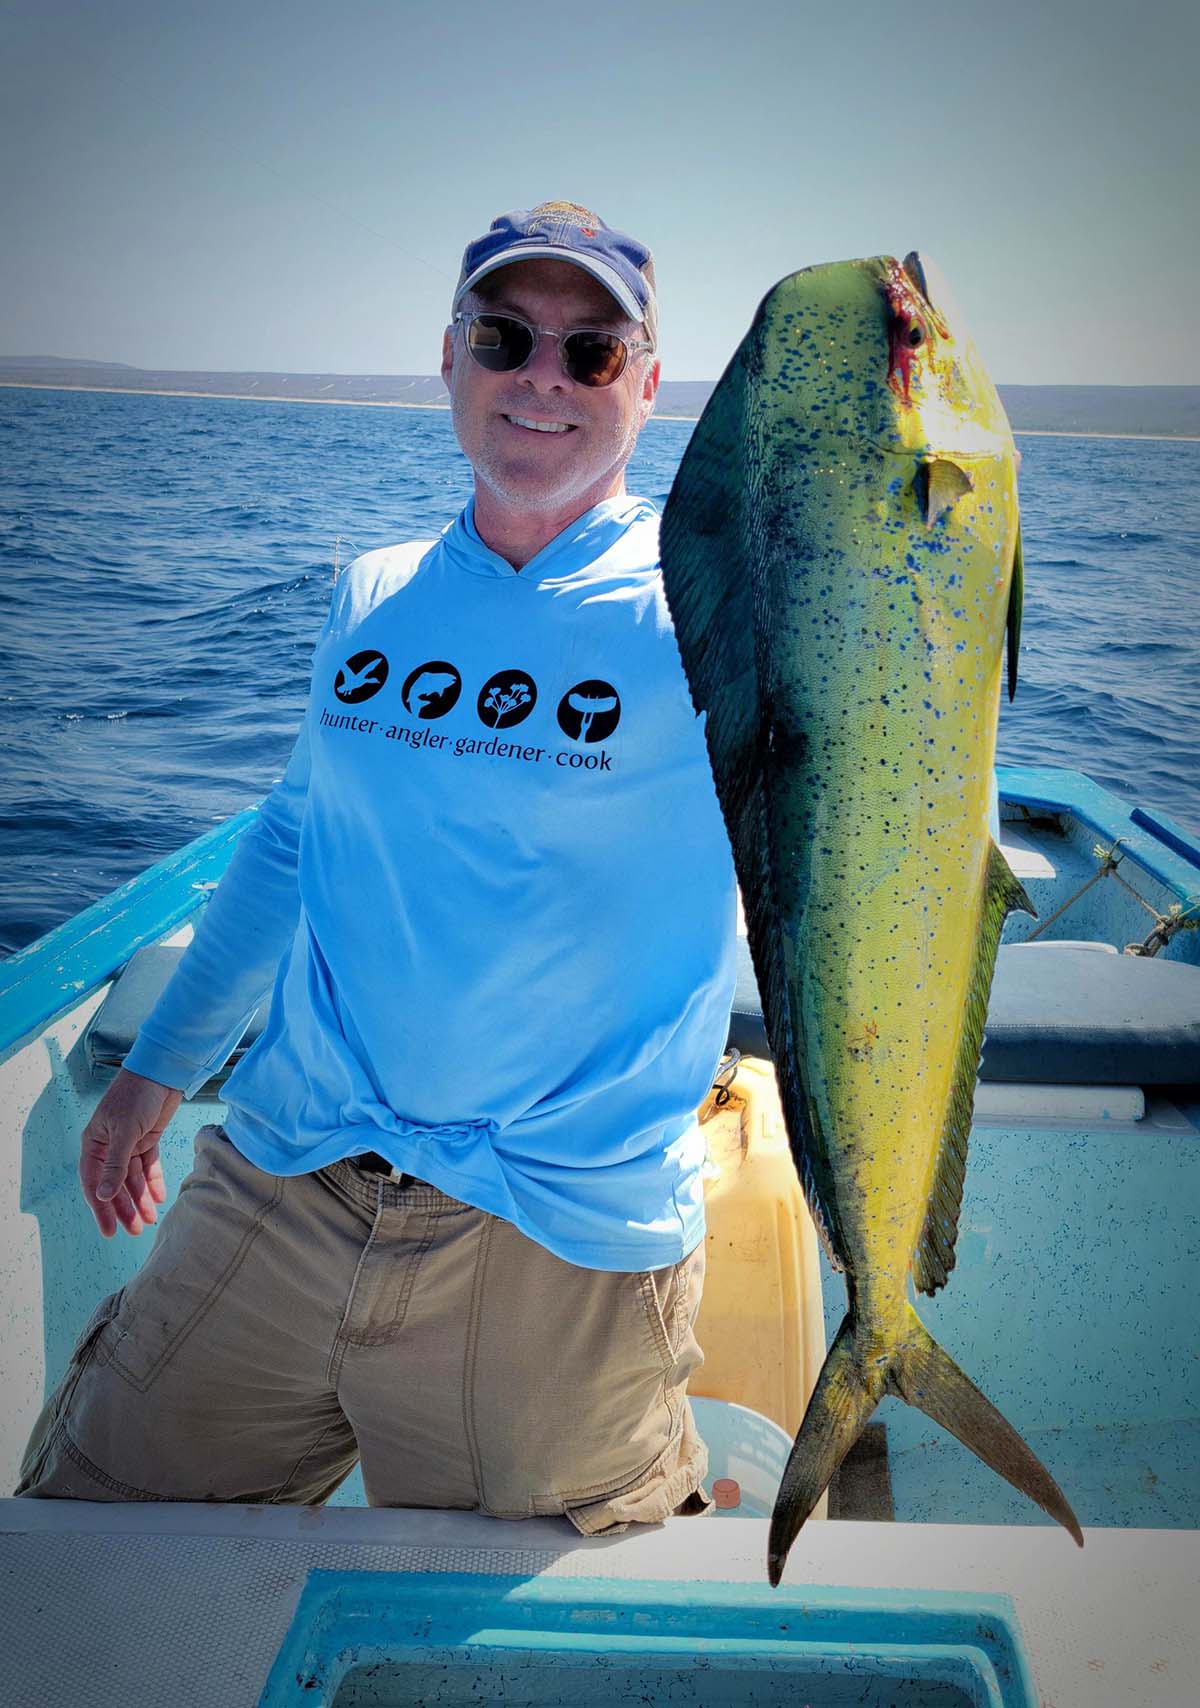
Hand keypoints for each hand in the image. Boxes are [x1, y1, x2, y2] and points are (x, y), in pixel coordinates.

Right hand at [80, 1068, 180, 1237]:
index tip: (109, 1230)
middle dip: (124, 1208)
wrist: (161, 1072)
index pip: (94, 1184)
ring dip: (141, 1199)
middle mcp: (109, 1147)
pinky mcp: (147, 1139)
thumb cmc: (136, 1096)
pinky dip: (153, 1181)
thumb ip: (115, 1166)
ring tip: (150, 1219)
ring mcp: (129, 1144)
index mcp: (94, 1144)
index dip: (101, 1208)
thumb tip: (102, 1196)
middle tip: (134, 1230)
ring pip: (133, 1179)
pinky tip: (159, 1197)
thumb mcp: (125, 1133)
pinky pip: (148, 1167)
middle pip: (115, 1185)